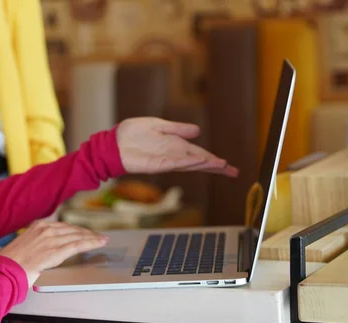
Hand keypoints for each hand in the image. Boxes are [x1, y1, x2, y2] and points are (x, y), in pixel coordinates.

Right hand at [0, 221, 107, 286]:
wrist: (4, 271)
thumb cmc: (10, 263)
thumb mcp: (24, 245)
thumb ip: (38, 242)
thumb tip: (46, 247)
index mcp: (38, 226)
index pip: (63, 226)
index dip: (77, 229)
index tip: (85, 231)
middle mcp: (46, 229)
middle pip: (72, 229)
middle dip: (87, 233)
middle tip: (98, 236)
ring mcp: (52, 239)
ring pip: (78, 235)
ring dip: (92, 237)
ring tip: (102, 239)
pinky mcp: (56, 250)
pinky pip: (78, 244)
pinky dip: (91, 243)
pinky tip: (100, 243)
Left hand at [116, 117, 238, 176]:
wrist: (114, 142)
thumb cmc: (133, 134)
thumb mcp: (159, 126)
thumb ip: (178, 129)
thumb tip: (197, 131)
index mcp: (176, 146)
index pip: (199, 154)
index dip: (214, 160)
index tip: (228, 166)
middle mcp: (173, 155)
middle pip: (199, 162)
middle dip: (215, 166)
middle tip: (233, 172)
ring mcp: (165, 161)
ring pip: (190, 164)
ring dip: (205, 164)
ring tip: (220, 165)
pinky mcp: (155, 164)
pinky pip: (173, 163)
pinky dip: (186, 162)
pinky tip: (198, 161)